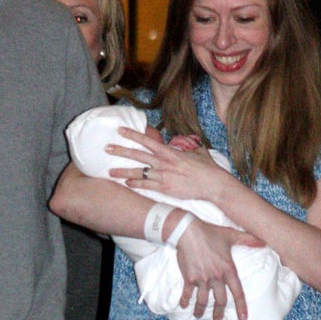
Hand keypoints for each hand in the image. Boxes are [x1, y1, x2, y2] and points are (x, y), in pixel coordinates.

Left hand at [107, 127, 227, 200]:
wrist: (213, 184)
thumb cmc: (206, 168)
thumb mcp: (196, 152)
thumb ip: (185, 147)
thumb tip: (182, 143)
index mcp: (170, 152)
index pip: (147, 141)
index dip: (133, 135)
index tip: (120, 130)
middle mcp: (164, 163)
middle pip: (138, 155)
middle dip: (121, 151)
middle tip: (106, 148)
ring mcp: (163, 176)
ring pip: (138, 172)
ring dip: (122, 172)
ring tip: (109, 171)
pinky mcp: (165, 189)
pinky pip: (146, 186)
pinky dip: (135, 184)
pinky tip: (126, 183)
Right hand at [176, 217, 263, 319]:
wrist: (188, 231)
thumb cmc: (210, 232)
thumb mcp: (230, 235)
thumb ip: (247, 240)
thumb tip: (264, 242)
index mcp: (228, 269)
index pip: (237, 292)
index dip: (241, 306)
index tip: (243, 318)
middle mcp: (216, 277)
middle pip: (219, 300)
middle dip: (218, 312)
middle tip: (217, 318)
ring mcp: (202, 279)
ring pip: (203, 300)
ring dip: (200, 310)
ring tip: (198, 314)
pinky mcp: (189, 277)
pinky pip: (187, 293)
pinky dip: (185, 300)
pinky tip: (183, 305)